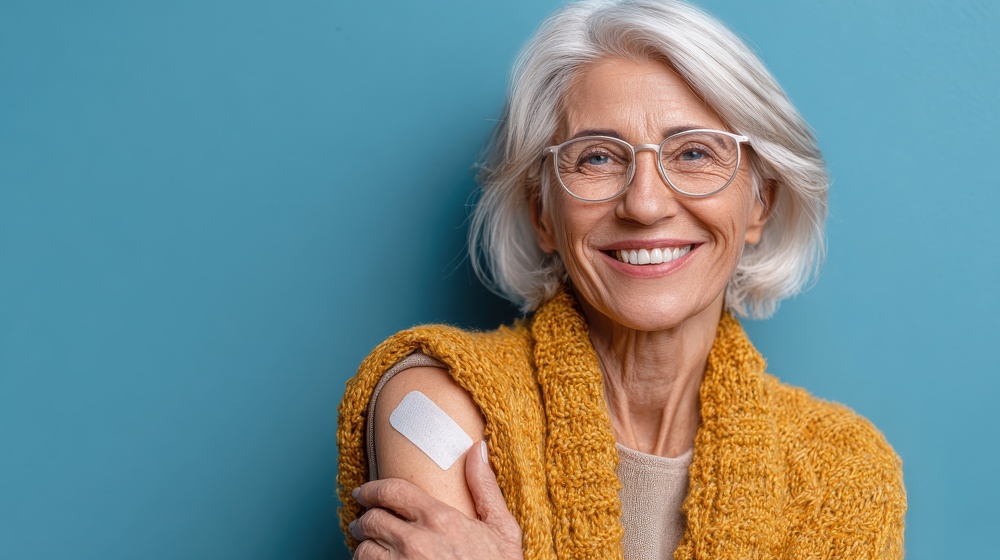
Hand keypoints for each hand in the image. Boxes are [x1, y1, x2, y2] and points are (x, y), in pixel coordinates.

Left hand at [350, 441, 522, 559]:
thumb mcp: (503, 531)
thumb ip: (485, 489)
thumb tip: (478, 449)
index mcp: (440, 519)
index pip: (392, 492)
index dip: (372, 489)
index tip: (363, 492)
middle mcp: (415, 543)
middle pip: (372, 520)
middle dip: (364, 519)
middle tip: (363, 522)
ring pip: (363, 550)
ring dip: (363, 546)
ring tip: (367, 546)